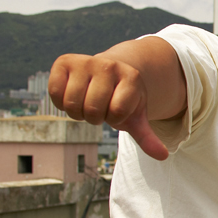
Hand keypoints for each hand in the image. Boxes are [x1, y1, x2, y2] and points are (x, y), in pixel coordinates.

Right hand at [49, 54, 169, 160]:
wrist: (110, 73)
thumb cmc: (123, 99)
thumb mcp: (137, 117)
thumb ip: (147, 137)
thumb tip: (163, 156)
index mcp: (131, 78)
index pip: (117, 113)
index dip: (115, 118)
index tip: (119, 108)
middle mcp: (109, 65)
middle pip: (92, 109)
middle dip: (96, 117)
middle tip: (101, 107)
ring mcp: (86, 61)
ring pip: (72, 103)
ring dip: (78, 112)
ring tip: (88, 101)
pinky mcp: (64, 61)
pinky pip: (54, 93)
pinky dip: (60, 103)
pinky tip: (73, 94)